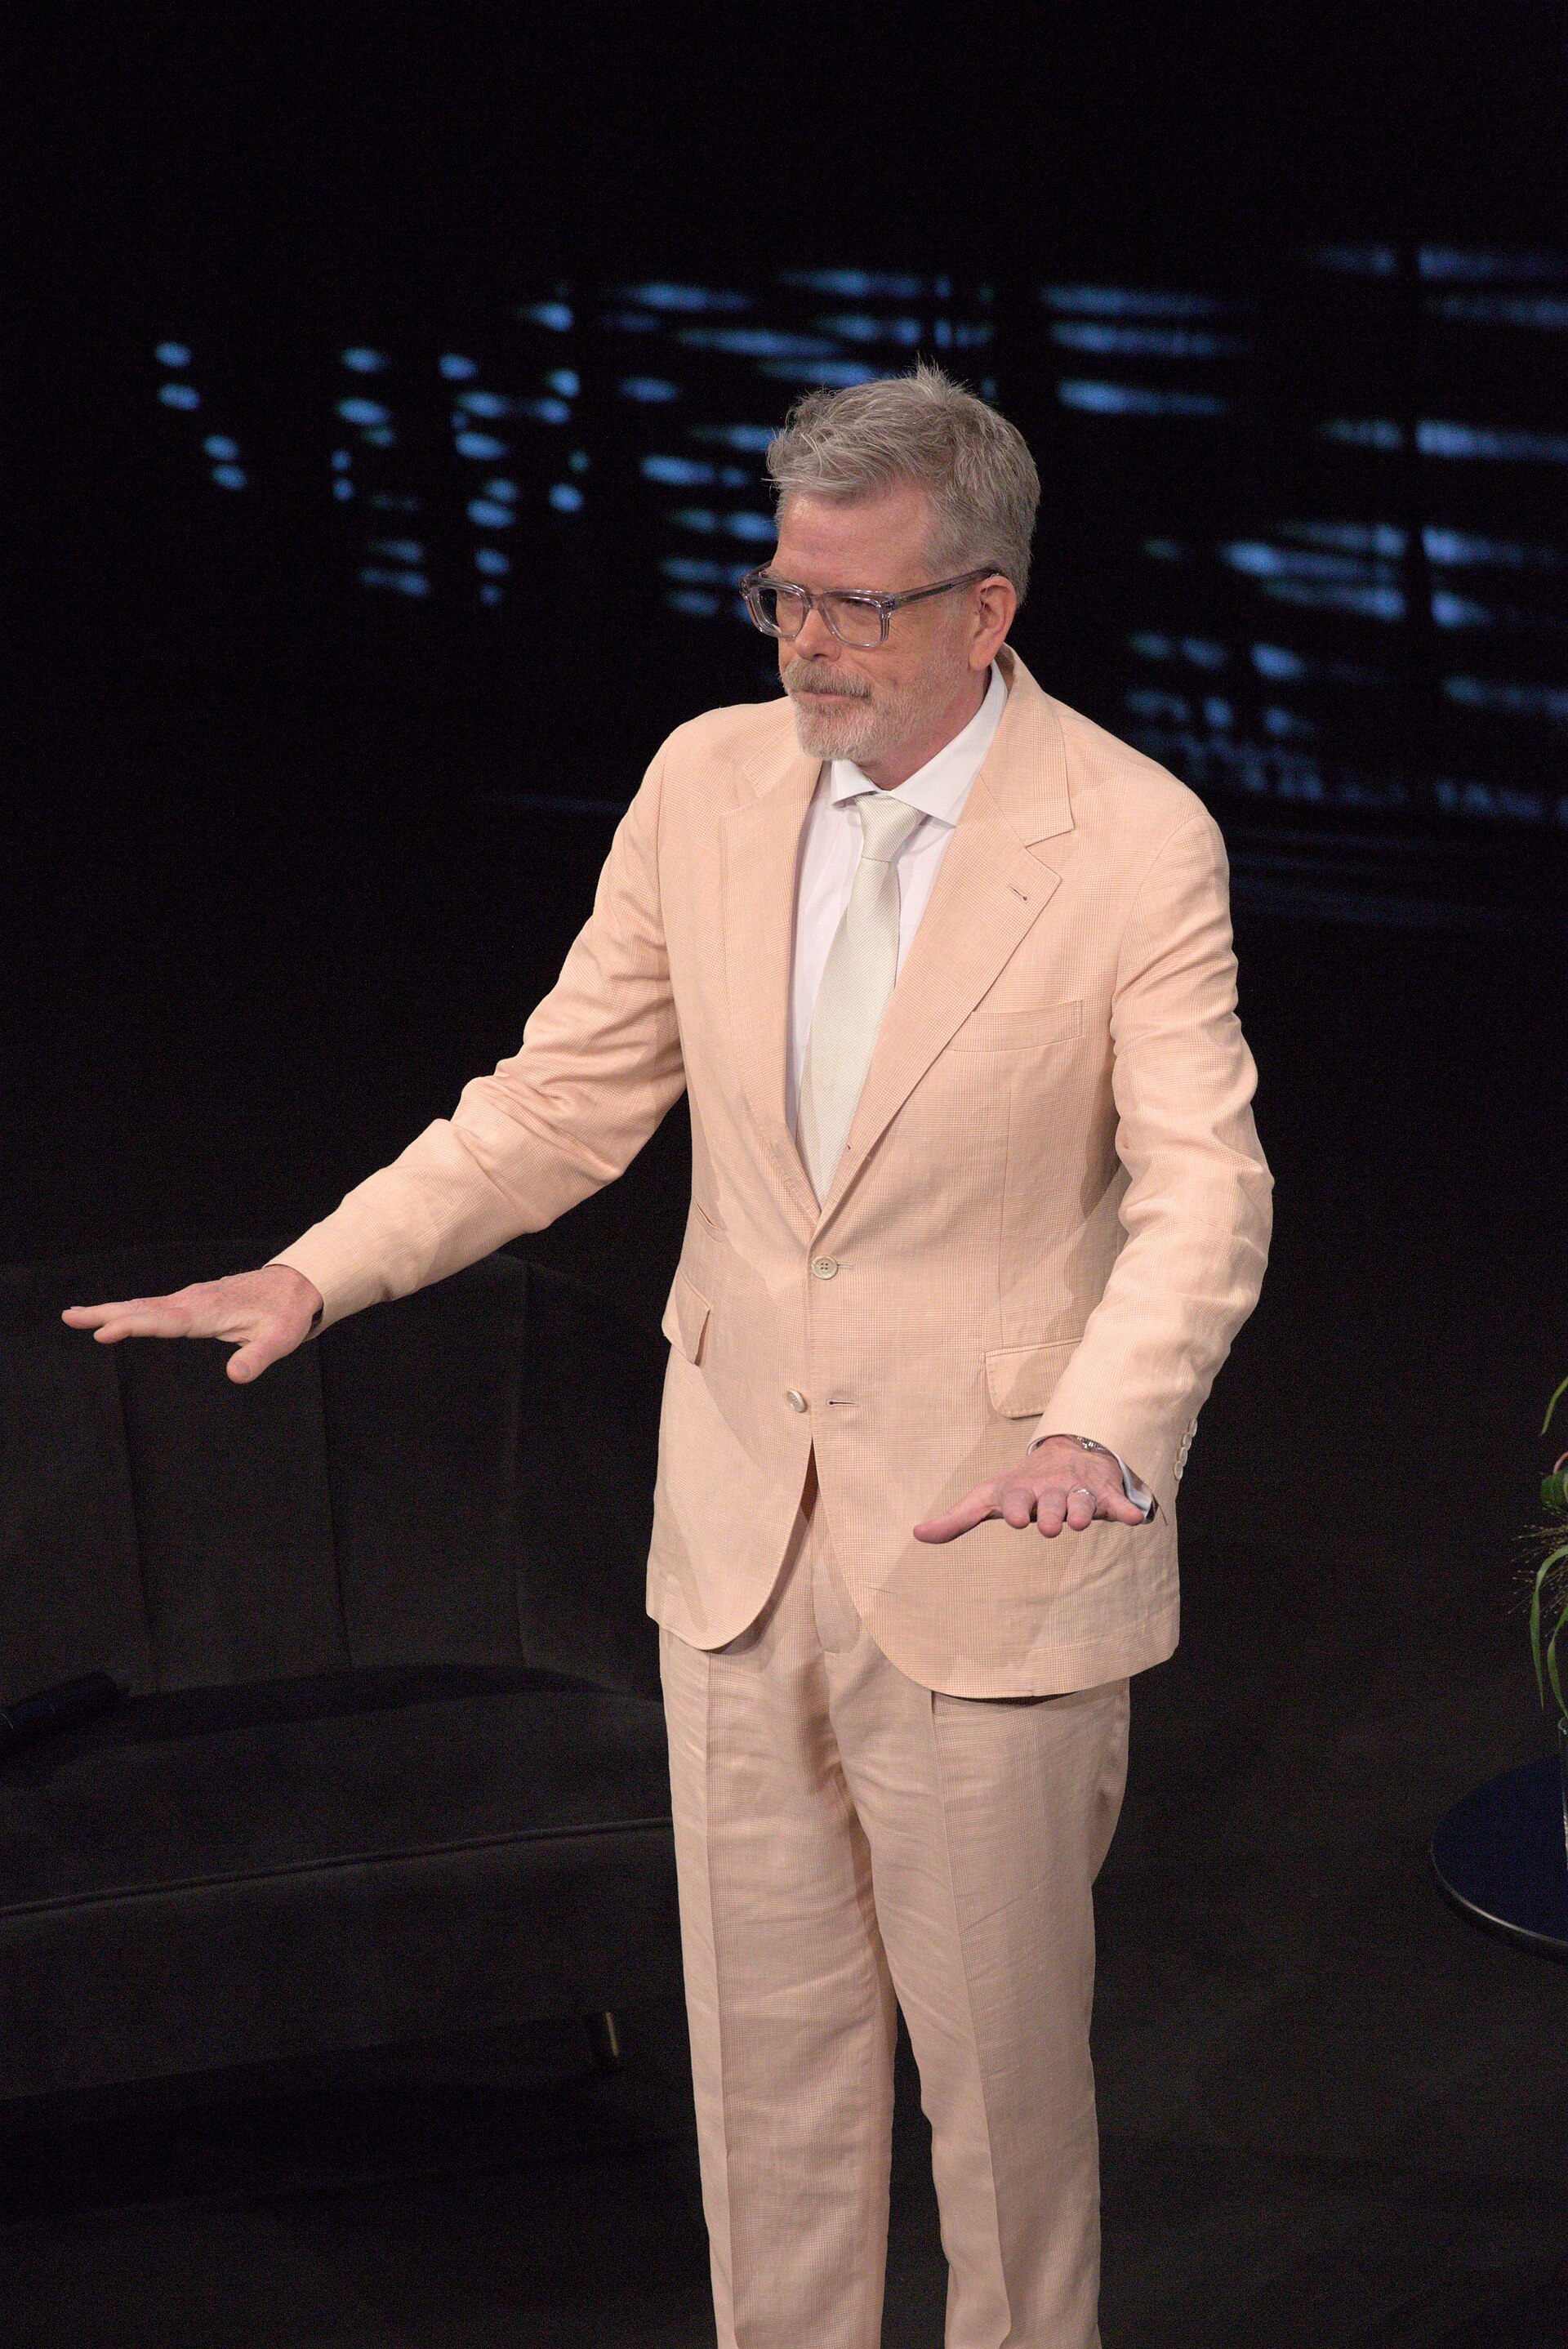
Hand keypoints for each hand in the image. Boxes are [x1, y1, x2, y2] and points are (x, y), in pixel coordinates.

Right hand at [61, 1265, 323, 1384]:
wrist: (296, 1286)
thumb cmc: (285, 1315)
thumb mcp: (279, 1340)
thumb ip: (257, 1358)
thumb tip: (236, 1376)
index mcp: (207, 1311)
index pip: (162, 1320)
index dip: (131, 1326)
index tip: (102, 1332)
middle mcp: (193, 1302)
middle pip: (142, 1308)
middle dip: (105, 1312)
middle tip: (69, 1316)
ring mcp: (191, 1300)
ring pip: (145, 1306)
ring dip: (111, 1310)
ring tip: (78, 1315)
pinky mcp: (193, 1302)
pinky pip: (155, 1307)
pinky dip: (131, 1310)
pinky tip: (118, 1316)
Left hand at [913, 1435, 1148, 1542]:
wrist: (1066, 1450)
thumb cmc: (1021, 1486)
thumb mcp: (987, 1497)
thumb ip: (956, 1518)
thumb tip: (917, 1533)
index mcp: (1020, 1491)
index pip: (1015, 1499)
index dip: (1016, 1507)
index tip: (1017, 1518)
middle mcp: (1049, 1489)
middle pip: (1051, 1503)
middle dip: (1051, 1512)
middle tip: (1050, 1525)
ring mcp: (1076, 1490)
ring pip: (1081, 1503)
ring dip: (1082, 1511)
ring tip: (1080, 1521)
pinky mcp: (1103, 1493)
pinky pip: (1116, 1501)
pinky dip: (1125, 1508)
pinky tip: (1134, 1518)